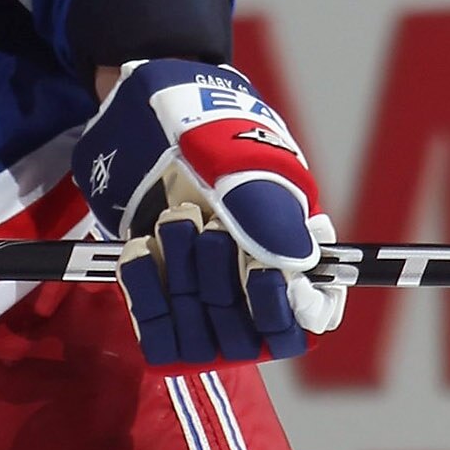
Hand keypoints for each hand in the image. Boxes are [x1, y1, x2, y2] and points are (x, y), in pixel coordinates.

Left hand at [72, 58, 345, 370]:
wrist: (151, 117)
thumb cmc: (214, 135)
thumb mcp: (246, 164)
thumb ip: (270, 215)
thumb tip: (296, 267)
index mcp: (295, 255)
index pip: (310, 317)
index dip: (293, 309)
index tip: (265, 275)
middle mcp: (251, 285)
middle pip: (249, 329)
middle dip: (225, 281)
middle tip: (210, 228)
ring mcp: (203, 295)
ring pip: (202, 332)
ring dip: (185, 281)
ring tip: (174, 220)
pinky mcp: (159, 297)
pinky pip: (155, 326)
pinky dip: (145, 291)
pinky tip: (139, 250)